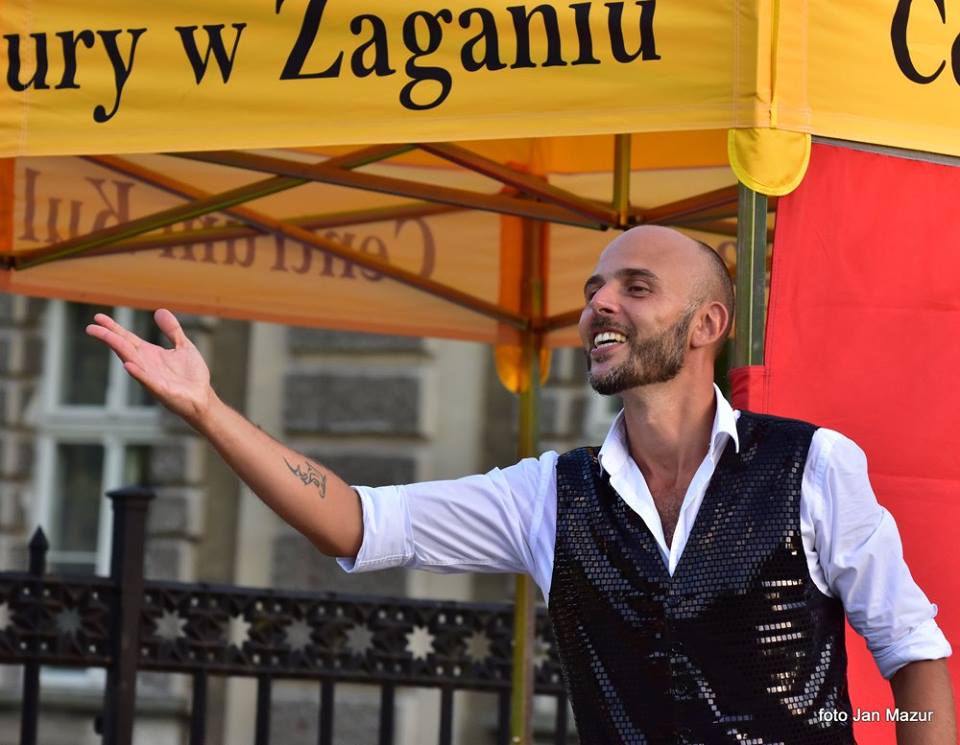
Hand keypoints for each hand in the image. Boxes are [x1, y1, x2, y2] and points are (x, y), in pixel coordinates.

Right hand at [86, 309, 214, 427]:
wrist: (202, 397)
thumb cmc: (192, 374)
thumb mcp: (184, 346)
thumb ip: (172, 330)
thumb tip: (160, 310)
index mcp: (150, 354)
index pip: (127, 338)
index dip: (113, 327)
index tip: (98, 317)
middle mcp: (146, 364)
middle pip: (123, 347)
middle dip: (108, 336)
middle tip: (90, 327)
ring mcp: (151, 377)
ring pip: (131, 360)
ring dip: (118, 349)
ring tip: (104, 336)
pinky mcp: (160, 390)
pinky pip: (147, 380)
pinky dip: (137, 373)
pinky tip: (128, 365)